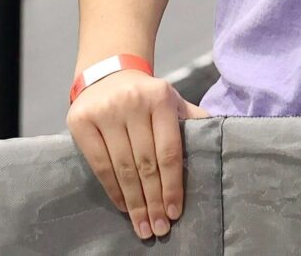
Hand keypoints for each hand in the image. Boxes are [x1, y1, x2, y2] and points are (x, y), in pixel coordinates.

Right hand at [66, 68, 208, 240]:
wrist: (108, 73)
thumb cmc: (146, 96)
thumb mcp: (172, 100)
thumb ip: (192, 120)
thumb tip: (219, 140)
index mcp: (160, 98)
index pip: (169, 151)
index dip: (172, 185)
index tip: (175, 212)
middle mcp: (132, 103)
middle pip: (146, 164)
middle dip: (153, 201)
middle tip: (159, 228)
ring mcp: (105, 111)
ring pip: (123, 168)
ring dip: (134, 202)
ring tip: (142, 226)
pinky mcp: (81, 122)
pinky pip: (99, 165)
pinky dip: (113, 190)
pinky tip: (123, 207)